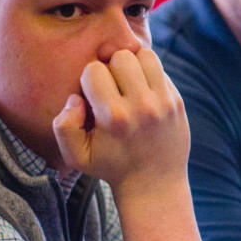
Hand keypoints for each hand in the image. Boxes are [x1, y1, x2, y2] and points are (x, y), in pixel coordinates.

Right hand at [52, 48, 190, 194]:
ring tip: (128, 84)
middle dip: (111, 68)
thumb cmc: (110, 166)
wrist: (153, 184)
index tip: (94, 98)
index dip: (89, 80)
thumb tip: (76, 99)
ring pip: (145, 55)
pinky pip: (160, 70)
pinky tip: (142, 93)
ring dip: (133, 65)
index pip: (94, 70)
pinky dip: (149, 75)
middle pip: (121, 56)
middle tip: (111, 88)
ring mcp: (164, 103)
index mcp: (114, 117)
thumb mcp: (76, 156)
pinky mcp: (178, 102)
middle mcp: (142, 107)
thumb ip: (63, 126)